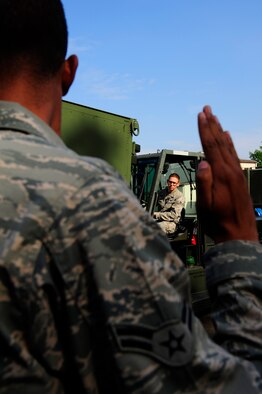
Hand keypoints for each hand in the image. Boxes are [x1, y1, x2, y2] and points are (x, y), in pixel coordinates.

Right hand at [196, 106, 257, 243]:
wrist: (239, 234)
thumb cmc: (218, 222)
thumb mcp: (206, 206)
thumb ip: (204, 183)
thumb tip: (202, 162)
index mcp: (221, 175)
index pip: (211, 147)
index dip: (205, 130)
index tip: (201, 115)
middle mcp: (231, 170)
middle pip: (220, 142)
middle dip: (212, 125)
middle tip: (207, 109)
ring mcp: (237, 174)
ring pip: (228, 147)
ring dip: (220, 131)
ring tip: (216, 118)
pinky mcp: (240, 178)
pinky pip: (234, 155)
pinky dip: (229, 144)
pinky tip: (228, 137)